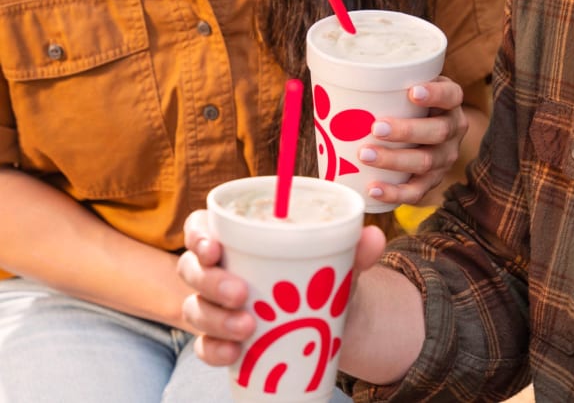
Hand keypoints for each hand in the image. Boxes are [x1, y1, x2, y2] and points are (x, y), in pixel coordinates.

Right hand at [177, 210, 385, 365]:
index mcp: (237, 239)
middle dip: (209, 281)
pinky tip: (234, 353)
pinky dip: (214, 350)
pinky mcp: (222, 338)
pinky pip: (204, 345)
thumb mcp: (339, 262)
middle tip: (240, 292)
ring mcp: (216, 306)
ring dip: (215, 318)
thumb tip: (374, 236)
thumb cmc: (322, 278)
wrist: (331, 323)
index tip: (214, 247)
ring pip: (195, 308)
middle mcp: (218, 270)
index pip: (201, 227)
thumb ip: (355, 249)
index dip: (198, 234)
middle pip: (192, 269)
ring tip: (247, 326)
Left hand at [358, 76, 468, 204]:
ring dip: (394, 160)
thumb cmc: (404, 105)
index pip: (450, 95)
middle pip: (438, 131)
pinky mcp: (432, 181)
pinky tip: (373, 189)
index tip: (412, 91)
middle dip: (406, 130)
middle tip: (375, 127)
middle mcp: (452, 130)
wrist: (423, 137)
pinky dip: (394, 193)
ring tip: (365, 155)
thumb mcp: (404, 88)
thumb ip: (384, 83)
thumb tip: (331, 76)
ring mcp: (444, 158)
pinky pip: (417, 191)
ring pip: (425, 162)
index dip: (435, 94)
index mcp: (449, 102)